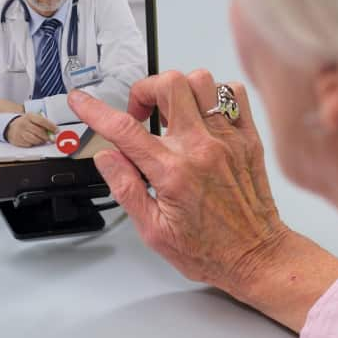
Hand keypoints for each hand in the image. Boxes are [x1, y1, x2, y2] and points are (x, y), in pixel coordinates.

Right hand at [6, 113, 57, 146]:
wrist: (10, 126)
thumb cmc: (25, 122)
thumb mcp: (33, 118)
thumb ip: (43, 123)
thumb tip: (53, 131)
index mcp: (29, 116)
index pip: (42, 121)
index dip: (51, 126)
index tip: (56, 130)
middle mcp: (24, 123)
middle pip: (39, 132)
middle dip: (47, 136)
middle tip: (51, 139)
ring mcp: (20, 132)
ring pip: (34, 139)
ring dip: (41, 141)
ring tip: (42, 139)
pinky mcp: (18, 140)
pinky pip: (29, 144)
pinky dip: (33, 143)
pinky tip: (33, 140)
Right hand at [69, 71, 337, 330]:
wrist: (256, 256)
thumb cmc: (209, 250)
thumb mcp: (153, 231)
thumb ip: (126, 189)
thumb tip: (107, 158)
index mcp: (172, 173)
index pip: (125, 130)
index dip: (95, 110)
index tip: (82, 101)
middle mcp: (201, 149)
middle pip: (168, 86)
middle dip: (144, 91)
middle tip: (140, 115)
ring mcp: (228, 140)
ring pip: (201, 81)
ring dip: (179, 90)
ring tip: (171, 114)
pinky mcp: (248, 139)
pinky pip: (235, 93)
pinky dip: (214, 95)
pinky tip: (203, 116)